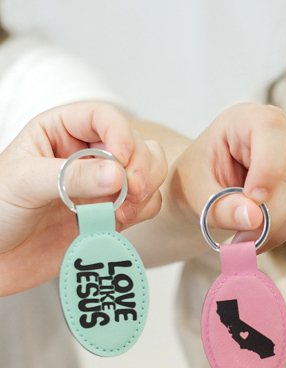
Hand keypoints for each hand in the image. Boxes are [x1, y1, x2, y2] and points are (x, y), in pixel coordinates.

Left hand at [0, 102, 166, 295]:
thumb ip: (71, 177)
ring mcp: (102, 186)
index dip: (120, 134)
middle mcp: (86, 156)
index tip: (121, 160)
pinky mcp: (113, 214)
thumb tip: (117, 174)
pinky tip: (121, 220)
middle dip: (140, 166)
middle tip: (133, 190)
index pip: (103, 117)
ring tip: (125, 208)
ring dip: (147, 189)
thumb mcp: (25, 184)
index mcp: (60, 133)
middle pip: (135, 144)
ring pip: (148, 173)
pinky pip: (145, 205)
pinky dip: (143, 211)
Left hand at [171, 103, 285, 252]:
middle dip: (272, 218)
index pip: (272, 130)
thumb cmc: (199, 180)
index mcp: (247, 119)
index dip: (268, 169)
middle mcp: (285, 132)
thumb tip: (254, 219)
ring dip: (283, 229)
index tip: (252, 201)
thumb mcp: (196, 193)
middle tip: (244, 242)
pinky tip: (270, 234)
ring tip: (252, 241)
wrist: (208, 186)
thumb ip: (220, 206)